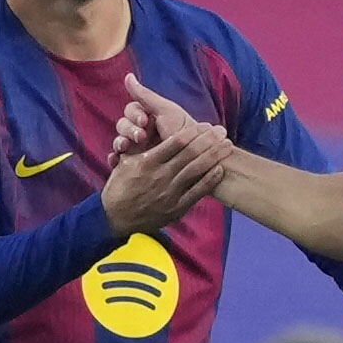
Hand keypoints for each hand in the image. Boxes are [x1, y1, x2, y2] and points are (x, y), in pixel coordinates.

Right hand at [100, 120, 231, 234]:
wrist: (115, 218)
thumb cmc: (120, 187)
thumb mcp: (125, 162)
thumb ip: (141, 147)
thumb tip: (150, 127)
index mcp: (147, 162)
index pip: (176, 142)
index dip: (194, 131)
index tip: (205, 125)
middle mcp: (160, 176)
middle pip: (190, 153)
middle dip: (209, 140)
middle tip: (222, 130)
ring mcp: (170, 193)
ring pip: (196, 170)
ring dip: (214, 156)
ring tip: (227, 145)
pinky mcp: (176, 208)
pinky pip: (197, 192)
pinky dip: (210, 180)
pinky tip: (220, 169)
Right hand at [110, 73, 197, 166]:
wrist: (199, 160)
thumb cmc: (186, 133)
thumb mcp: (167, 112)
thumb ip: (145, 95)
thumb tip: (127, 76)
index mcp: (149, 118)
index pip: (130, 111)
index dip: (134, 115)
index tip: (144, 121)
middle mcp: (142, 132)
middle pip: (123, 125)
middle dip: (128, 129)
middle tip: (140, 137)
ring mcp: (138, 150)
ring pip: (119, 142)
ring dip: (119, 142)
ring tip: (124, 148)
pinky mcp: (136, 166)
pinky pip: (119, 162)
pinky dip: (114, 160)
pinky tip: (116, 160)